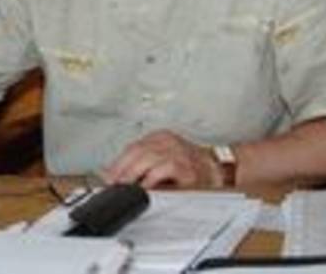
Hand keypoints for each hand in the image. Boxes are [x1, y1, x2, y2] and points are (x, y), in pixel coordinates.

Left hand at [101, 129, 221, 188]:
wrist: (218, 170)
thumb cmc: (190, 167)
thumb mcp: (162, 161)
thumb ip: (140, 165)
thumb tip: (112, 173)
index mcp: (160, 137)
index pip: (132, 147)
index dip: (117, 162)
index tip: (107, 176)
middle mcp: (168, 141)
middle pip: (136, 151)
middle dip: (121, 168)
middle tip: (112, 182)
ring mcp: (178, 152)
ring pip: (147, 157)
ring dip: (132, 173)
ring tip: (123, 185)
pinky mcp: (186, 166)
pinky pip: (164, 169)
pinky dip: (152, 178)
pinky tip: (144, 186)